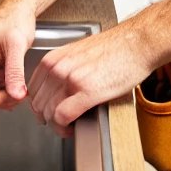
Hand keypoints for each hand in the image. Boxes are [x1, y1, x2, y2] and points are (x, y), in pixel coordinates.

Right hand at [0, 2, 36, 108]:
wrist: (20, 8)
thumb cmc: (14, 19)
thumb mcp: (16, 46)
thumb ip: (15, 72)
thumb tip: (16, 95)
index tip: (16, 98)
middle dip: (2, 98)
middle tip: (22, 94)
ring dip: (6, 93)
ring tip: (22, 85)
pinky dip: (8, 86)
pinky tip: (18, 81)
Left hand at [27, 25, 151, 136]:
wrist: (137, 42)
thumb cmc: (115, 48)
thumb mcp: (79, 54)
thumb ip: (63, 69)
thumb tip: (56, 90)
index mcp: (55, 58)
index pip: (32, 90)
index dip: (40, 106)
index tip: (48, 112)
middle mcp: (58, 67)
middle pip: (38, 104)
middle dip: (48, 118)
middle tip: (60, 122)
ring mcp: (71, 79)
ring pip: (49, 113)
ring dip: (56, 125)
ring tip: (68, 126)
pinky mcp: (87, 91)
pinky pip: (62, 116)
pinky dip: (64, 127)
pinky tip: (73, 127)